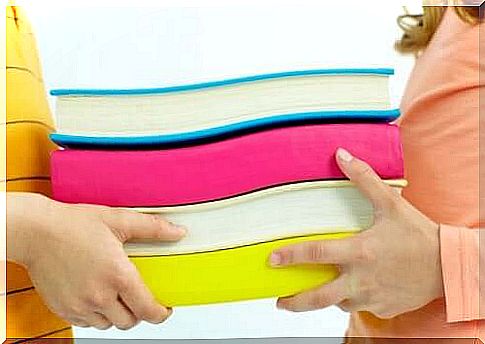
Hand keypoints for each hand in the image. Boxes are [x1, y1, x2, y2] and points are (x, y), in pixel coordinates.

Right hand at [8, 193, 185, 329]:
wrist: (35, 231)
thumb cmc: (73, 224)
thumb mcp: (119, 219)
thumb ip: (152, 228)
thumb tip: (178, 232)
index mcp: (117, 275)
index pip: (147, 309)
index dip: (160, 314)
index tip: (164, 310)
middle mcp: (99, 295)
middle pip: (129, 322)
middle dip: (139, 313)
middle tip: (139, 298)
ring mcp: (79, 305)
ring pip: (107, 325)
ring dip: (116, 314)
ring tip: (116, 295)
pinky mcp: (63, 309)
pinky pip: (86, 323)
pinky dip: (95, 315)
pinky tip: (95, 296)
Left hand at [269, 148, 443, 318]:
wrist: (450, 266)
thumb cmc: (419, 234)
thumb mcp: (391, 204)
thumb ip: (364, 179)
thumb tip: (341, 155)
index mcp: (360, 252)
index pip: (316, 254)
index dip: (291, 257)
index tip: (272, 260)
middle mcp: (361, 279)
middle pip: (319, 297)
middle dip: (295, 301)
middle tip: (280, 301)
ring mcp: (372, 297)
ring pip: (339, 302)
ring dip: (328, 295)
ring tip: (321, 287)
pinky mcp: (383, 309)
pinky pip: (360, 306)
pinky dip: (353, 298)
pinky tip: (356, 287)